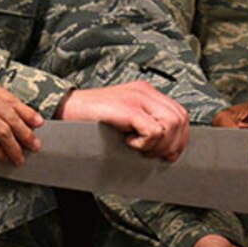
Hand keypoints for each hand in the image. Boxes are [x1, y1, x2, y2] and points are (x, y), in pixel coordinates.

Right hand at [60, 82, 189, 160]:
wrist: (67, 109)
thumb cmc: (92, 118)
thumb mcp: (125, 118)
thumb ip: (145, 123)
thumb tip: (167, 147)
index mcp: (147, 93)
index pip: (180, 114)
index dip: (179, 137)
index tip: (168, 153)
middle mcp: (145, 92)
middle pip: (180, 119)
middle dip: (172, 143)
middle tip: (153, 154)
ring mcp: (137, 98)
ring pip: (171, 124)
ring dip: (159, 144)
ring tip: (139, 147)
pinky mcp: (128, 109)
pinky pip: (153, 130)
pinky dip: (145, 143)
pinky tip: (129, 143)